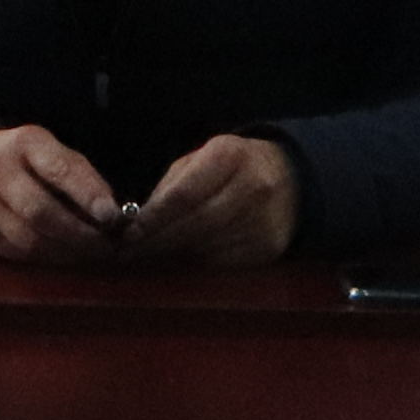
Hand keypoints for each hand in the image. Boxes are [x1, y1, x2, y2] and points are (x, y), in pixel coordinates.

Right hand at [0, 121, 127, 265]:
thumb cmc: (23, 159)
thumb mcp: (50, 151)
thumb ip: (81, 177)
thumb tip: (112, 214)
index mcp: (24, 144)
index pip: (58, 170)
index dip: (87, 194)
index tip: (112, 215)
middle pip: (41, 211)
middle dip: (79, 234)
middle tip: (106, 245)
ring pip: (30, 240)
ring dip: (67, 252)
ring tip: (91, 254)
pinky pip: (19, 254)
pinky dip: (48, 259)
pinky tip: (65, 256)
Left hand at [126, 131, 300, 271]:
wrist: (290, 179)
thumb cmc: (232, 167)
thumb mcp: (201, 159)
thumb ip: (170, 187)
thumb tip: (137, 223)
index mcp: (230, 156)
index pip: (185, 194)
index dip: (155, 218)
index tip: (130, 233)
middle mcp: (252, 187)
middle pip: (195, 224)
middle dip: (158, 241)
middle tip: (129, 254)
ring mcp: (263, 219)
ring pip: (207, 247)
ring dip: (173, 255)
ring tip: (149, 258)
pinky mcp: (269, 246)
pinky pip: (223, 261)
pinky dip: (196, 263)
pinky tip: (179, 261)